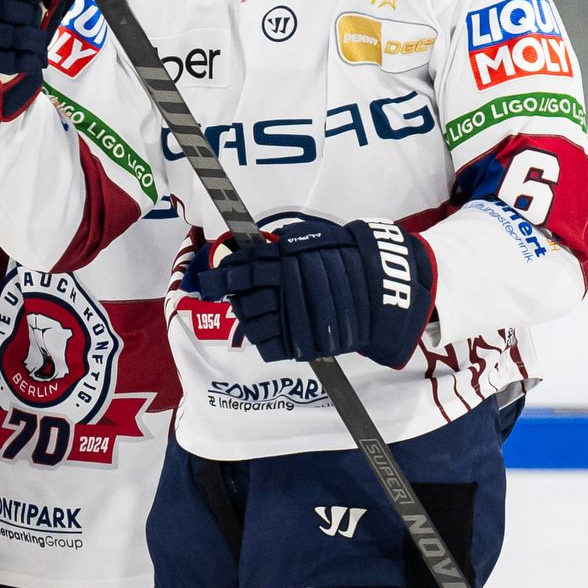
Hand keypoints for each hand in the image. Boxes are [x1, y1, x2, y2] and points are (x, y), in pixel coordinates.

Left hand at [208, 214, 436, 367]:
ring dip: (247, 317)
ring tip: (252, 312)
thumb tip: (254, 246)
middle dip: (231, 296)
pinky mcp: (301, 342)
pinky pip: (268, 346)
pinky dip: (263, 340)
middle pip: (241, 297)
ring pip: (251, 323)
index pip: (243, 268)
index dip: (222, 275)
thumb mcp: (314, 241)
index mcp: (286, 260)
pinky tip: (266, 331)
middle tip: (229, 295)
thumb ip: (285, 245)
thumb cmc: (346, 259)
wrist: (380, 289)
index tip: (207, 280)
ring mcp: (292, 317)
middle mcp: (285, 288)